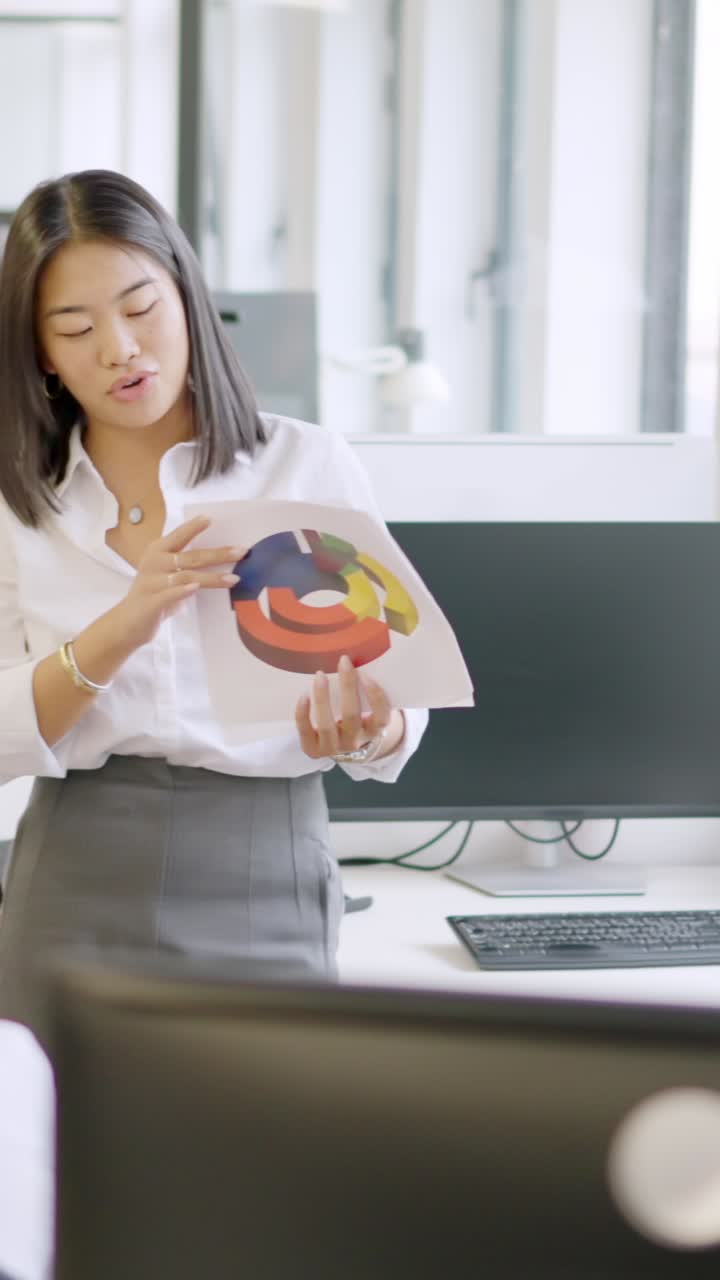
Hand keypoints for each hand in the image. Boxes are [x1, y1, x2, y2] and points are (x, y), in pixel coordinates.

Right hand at [115, 516, 245, 649]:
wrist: (128, 623)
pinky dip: (183, 590)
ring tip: (234, 579)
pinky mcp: (151, 602)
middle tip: (241, 551)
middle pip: (191, 556)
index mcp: (157, 551)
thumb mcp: (167, 574)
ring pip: (186, 576)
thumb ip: (186, 564)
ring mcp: (151, 582)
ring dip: (212, 577)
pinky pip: (170, 594)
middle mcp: (154, 563)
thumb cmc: (154, 595)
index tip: (210, 519)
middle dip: (218, 553)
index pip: (178, 535)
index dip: (193, 527)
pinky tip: (196, 587)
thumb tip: (221, 556)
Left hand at [295, 653, 403, 761]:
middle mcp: (355, 741)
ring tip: (320, 676)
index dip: (375, 696)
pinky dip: (303, 714)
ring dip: (323, 698)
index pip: (381, 717)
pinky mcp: (313, 750)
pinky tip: (303, 696)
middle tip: (343, 661)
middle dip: (348, 686)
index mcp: (373, 730)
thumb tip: (354, 656)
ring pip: (327, 725)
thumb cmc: (352, 717)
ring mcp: (333, 747)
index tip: (365, 674)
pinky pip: (306, 731)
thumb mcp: (364, 708)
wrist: (336, 745)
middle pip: (352, 715)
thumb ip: (363, 690)